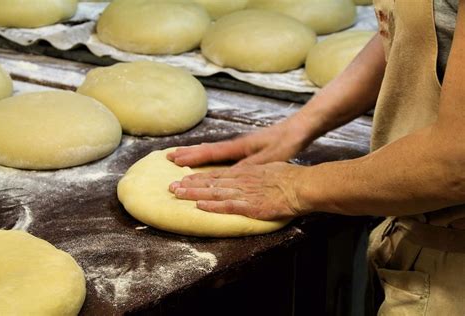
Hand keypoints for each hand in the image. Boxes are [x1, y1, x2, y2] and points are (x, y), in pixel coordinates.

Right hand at [166, 114, 311, 166]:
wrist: (300, 128)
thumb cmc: (286, 142)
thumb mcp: (269, 158)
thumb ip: (249, 166)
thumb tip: (228, 176)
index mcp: (239, 147)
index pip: (210, 153)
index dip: (192, 158)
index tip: (174, 160)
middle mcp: (236, 144)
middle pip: (206, 149)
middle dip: (188, 154)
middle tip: (169, 156)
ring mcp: (241, 145)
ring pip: (213, 150)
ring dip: (196, 154)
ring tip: (182, 155)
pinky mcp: (247, 147)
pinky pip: (221, 152)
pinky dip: (209, 155)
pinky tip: (209, 158)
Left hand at [169, 162, 309, 220]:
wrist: (303, 185)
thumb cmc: (291, 177)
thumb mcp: (270, 168)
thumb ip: (256, 173)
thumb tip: (248, 175)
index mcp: (246, 172)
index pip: (217, 174)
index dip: (199, 177)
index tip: (184, 178)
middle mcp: (242, 180)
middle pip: (211, 182)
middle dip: (190, 184)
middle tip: (171, 186)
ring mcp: (245, 193)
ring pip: (215, 192)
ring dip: (195, 194)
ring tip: (178, 194)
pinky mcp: (251, 205)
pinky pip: (228, 206)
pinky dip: (213, 206)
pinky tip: (200, 206)